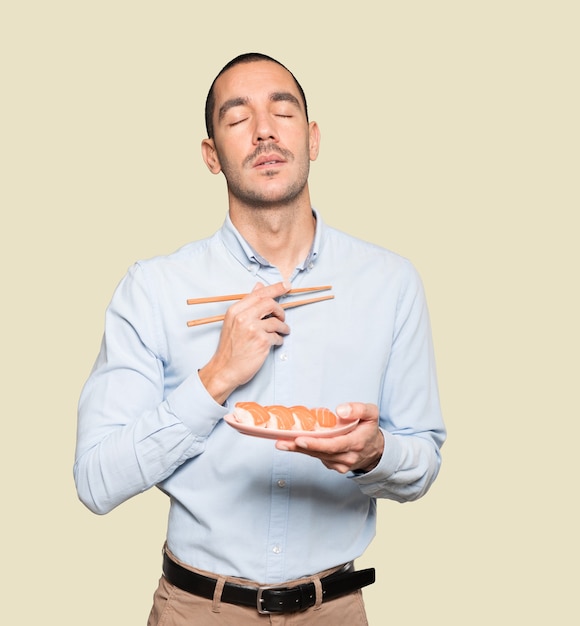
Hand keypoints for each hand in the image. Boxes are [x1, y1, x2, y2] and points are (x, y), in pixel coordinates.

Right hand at [199, 281, 290, 403]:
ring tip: (282, 332)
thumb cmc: (230, 347)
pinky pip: (277, 336)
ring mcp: (252, 329)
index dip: (275, 288)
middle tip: (282, 317)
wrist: (224, 369)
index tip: (286, 285)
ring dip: (283, 327)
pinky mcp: (261, 342)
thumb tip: (258, 286)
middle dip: (280, 310)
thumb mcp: (233, 322)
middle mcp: (243, 317)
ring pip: (276, 321)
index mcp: (235, 310)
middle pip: (269, 303)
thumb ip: (247, 304)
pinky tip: (275, 343)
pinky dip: (279, 339)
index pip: (258, 294)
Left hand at [276, 403, 383, 473]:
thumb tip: (340, 410)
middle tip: (281, 442)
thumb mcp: (371, 413)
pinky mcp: (334, 466)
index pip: (334, 445)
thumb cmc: (369, 429)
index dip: (316, 443)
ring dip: (298, 449)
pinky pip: (318, 457)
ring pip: (317, 456)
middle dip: (299, 447)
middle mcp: (347, 457)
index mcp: (356, 443)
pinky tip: (293, 443)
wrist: (376, 451)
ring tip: (281, 442)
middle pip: (321, 452)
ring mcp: (340, 464)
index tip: (300, 439)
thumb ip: (358, 409)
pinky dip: (305, 450)